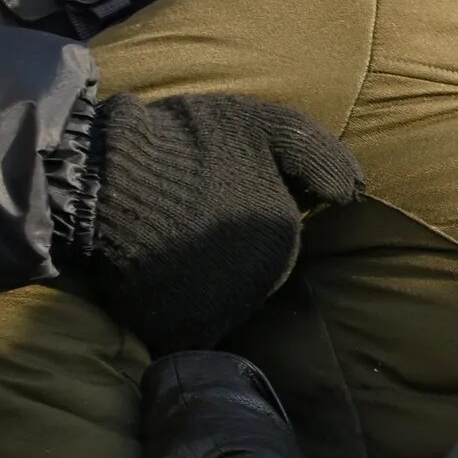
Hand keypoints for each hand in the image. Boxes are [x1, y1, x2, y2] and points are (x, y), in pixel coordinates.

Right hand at [70, 92, 362, 350]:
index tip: (210, 190)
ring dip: (201, 278)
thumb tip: (354, 192)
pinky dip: (175, 308)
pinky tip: (154, 276)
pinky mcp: (177, 332)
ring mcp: (220, 313)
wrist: (103, 183)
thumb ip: (318, 155)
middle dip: (224, 248)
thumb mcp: (266, 126)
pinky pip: (187, 325)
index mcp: (283, 235)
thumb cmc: (185, 144)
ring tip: (163, 240)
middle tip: (184, 214)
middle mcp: (262, 284)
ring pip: (221, 299)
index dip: (240, 210)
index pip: (273, 236)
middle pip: (250, 272)